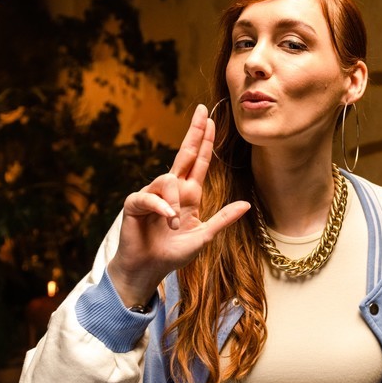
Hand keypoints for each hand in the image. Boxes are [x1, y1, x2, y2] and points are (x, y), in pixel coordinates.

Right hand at [107, 104, 249, 305]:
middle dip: (193, 133)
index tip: (210, 119)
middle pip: (183, 154)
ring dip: (173, 201)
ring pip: (167, 180)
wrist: (148, 270)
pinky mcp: (135, 204)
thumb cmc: (173, 255)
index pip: (198, 162)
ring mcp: (152, 194)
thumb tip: (246, 204)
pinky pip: (149, 196)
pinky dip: (160, 207)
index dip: (204, 141)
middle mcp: (171, 190)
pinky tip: (166, 218)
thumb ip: (222, 219)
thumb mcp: (204, 237)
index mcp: (189, 195)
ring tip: (173, 222)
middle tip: (201, 112)